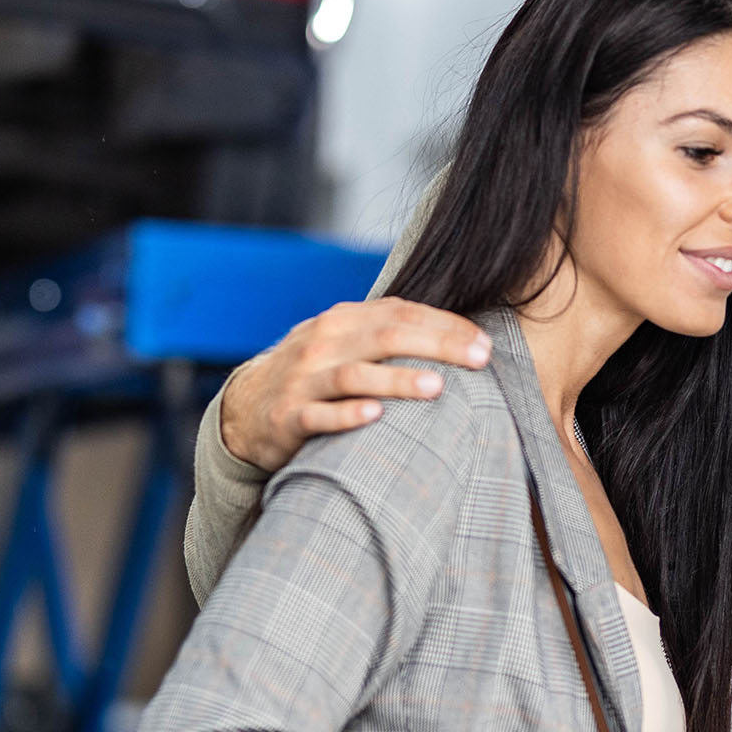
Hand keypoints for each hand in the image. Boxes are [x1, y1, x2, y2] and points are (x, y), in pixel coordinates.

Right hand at [217, 297, 490, 470]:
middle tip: (478, 360)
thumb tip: (460, 338)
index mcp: (343, 321)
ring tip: (437, 386)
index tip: (485, 344)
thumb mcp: (344, 344)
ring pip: (355, 375)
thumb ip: (387, 335)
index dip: (445, 326)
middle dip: (437, 346)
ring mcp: (304, 380)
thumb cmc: (314, 375)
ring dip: (397, 379)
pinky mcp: (289, 417)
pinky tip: (375, 416)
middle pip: (386, 337)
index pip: (401, 314)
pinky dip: (347, 415)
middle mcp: (324, 343)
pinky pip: (320, 414)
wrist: (246, 408)